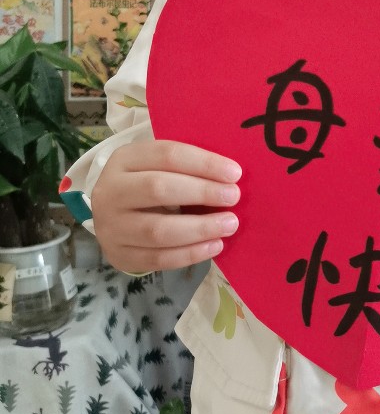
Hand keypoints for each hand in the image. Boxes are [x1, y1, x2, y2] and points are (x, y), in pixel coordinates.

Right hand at [90, 140, 241, 271]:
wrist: (112, 215)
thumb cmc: (147, 183)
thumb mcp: (157, 166)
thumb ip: (187, 167)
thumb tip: (230, 177)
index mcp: (124, 159)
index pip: (167, 155)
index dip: (203, 163)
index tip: (234, 173)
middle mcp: (111, 191)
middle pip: (158, 188)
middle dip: (202, 192)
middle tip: (233, 197)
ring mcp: (110, 226)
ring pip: (157, 230)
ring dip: (200, 228)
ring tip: (229, 224)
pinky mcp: (118, 255)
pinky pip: (157, 258)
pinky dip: (190, 254)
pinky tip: (214, 246)